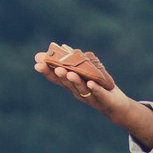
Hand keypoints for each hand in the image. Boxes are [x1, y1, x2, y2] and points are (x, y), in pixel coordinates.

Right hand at [32, 45, 152, 149]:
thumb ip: (73, 62)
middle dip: (59, 75)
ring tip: (69, 73)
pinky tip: (91, 83)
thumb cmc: (98, 86)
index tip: (37, 63)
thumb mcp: (84, 73)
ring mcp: (90, 96)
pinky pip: (98, 93)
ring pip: (81, 88)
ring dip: (74, 81)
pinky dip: (95, 88)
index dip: (47, 71)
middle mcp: (78, 92)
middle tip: (52, 67)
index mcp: (72, 85)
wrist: (115, 106)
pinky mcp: (104, 99)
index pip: (57, 78)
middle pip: (67, 83)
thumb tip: (61, 46)